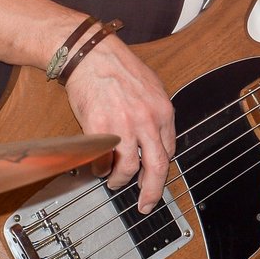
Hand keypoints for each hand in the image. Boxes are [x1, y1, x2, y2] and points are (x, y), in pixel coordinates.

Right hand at [62, 36, 176, 212]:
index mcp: (163, 111)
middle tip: (146, 204)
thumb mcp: (152, 87)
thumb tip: (157, 138)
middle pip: (156, 167)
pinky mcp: (99, 130)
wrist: (91, 54)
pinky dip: (101, 169)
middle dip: (151, 191)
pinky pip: (102, 161)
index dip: (160, 168)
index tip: (155, 177)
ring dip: (120, 180)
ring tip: (115, 181)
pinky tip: (99, 167)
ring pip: (127, 169)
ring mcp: (123, 126)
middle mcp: (147, 121)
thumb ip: (156, 113)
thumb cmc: (118, 67)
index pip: (168, 150)